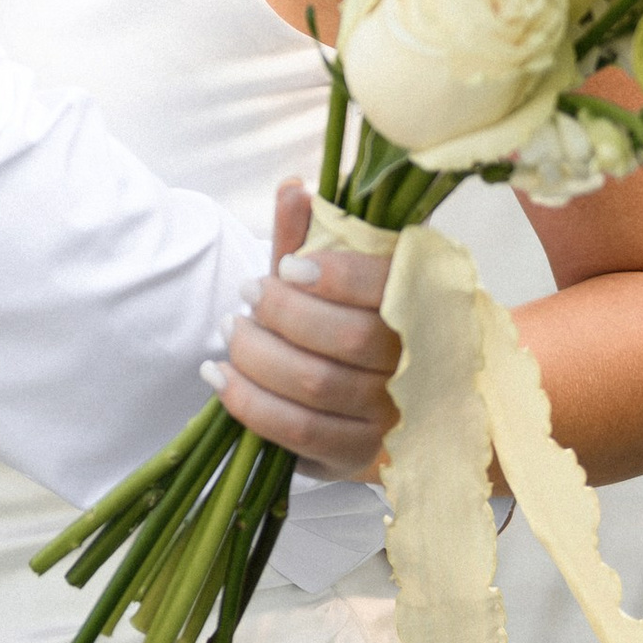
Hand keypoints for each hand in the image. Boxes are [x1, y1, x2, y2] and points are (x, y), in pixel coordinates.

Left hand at [212, 181, 400, 479]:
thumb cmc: (341, 321)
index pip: (388, 287)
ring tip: (230, 332)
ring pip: (316, 384)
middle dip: (282, 312)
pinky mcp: (358, 453)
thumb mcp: (326, 275)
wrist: (365, 400)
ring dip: (256, 355)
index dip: (335, 275)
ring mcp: (391, 414)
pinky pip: (298, 430)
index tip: (287, 266)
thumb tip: (293, 190)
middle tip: (246, 295)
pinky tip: (220, 377)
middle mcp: (418, 364)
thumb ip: (309, 235)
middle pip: (348, 337)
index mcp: (422, 304)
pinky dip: (248, 401)